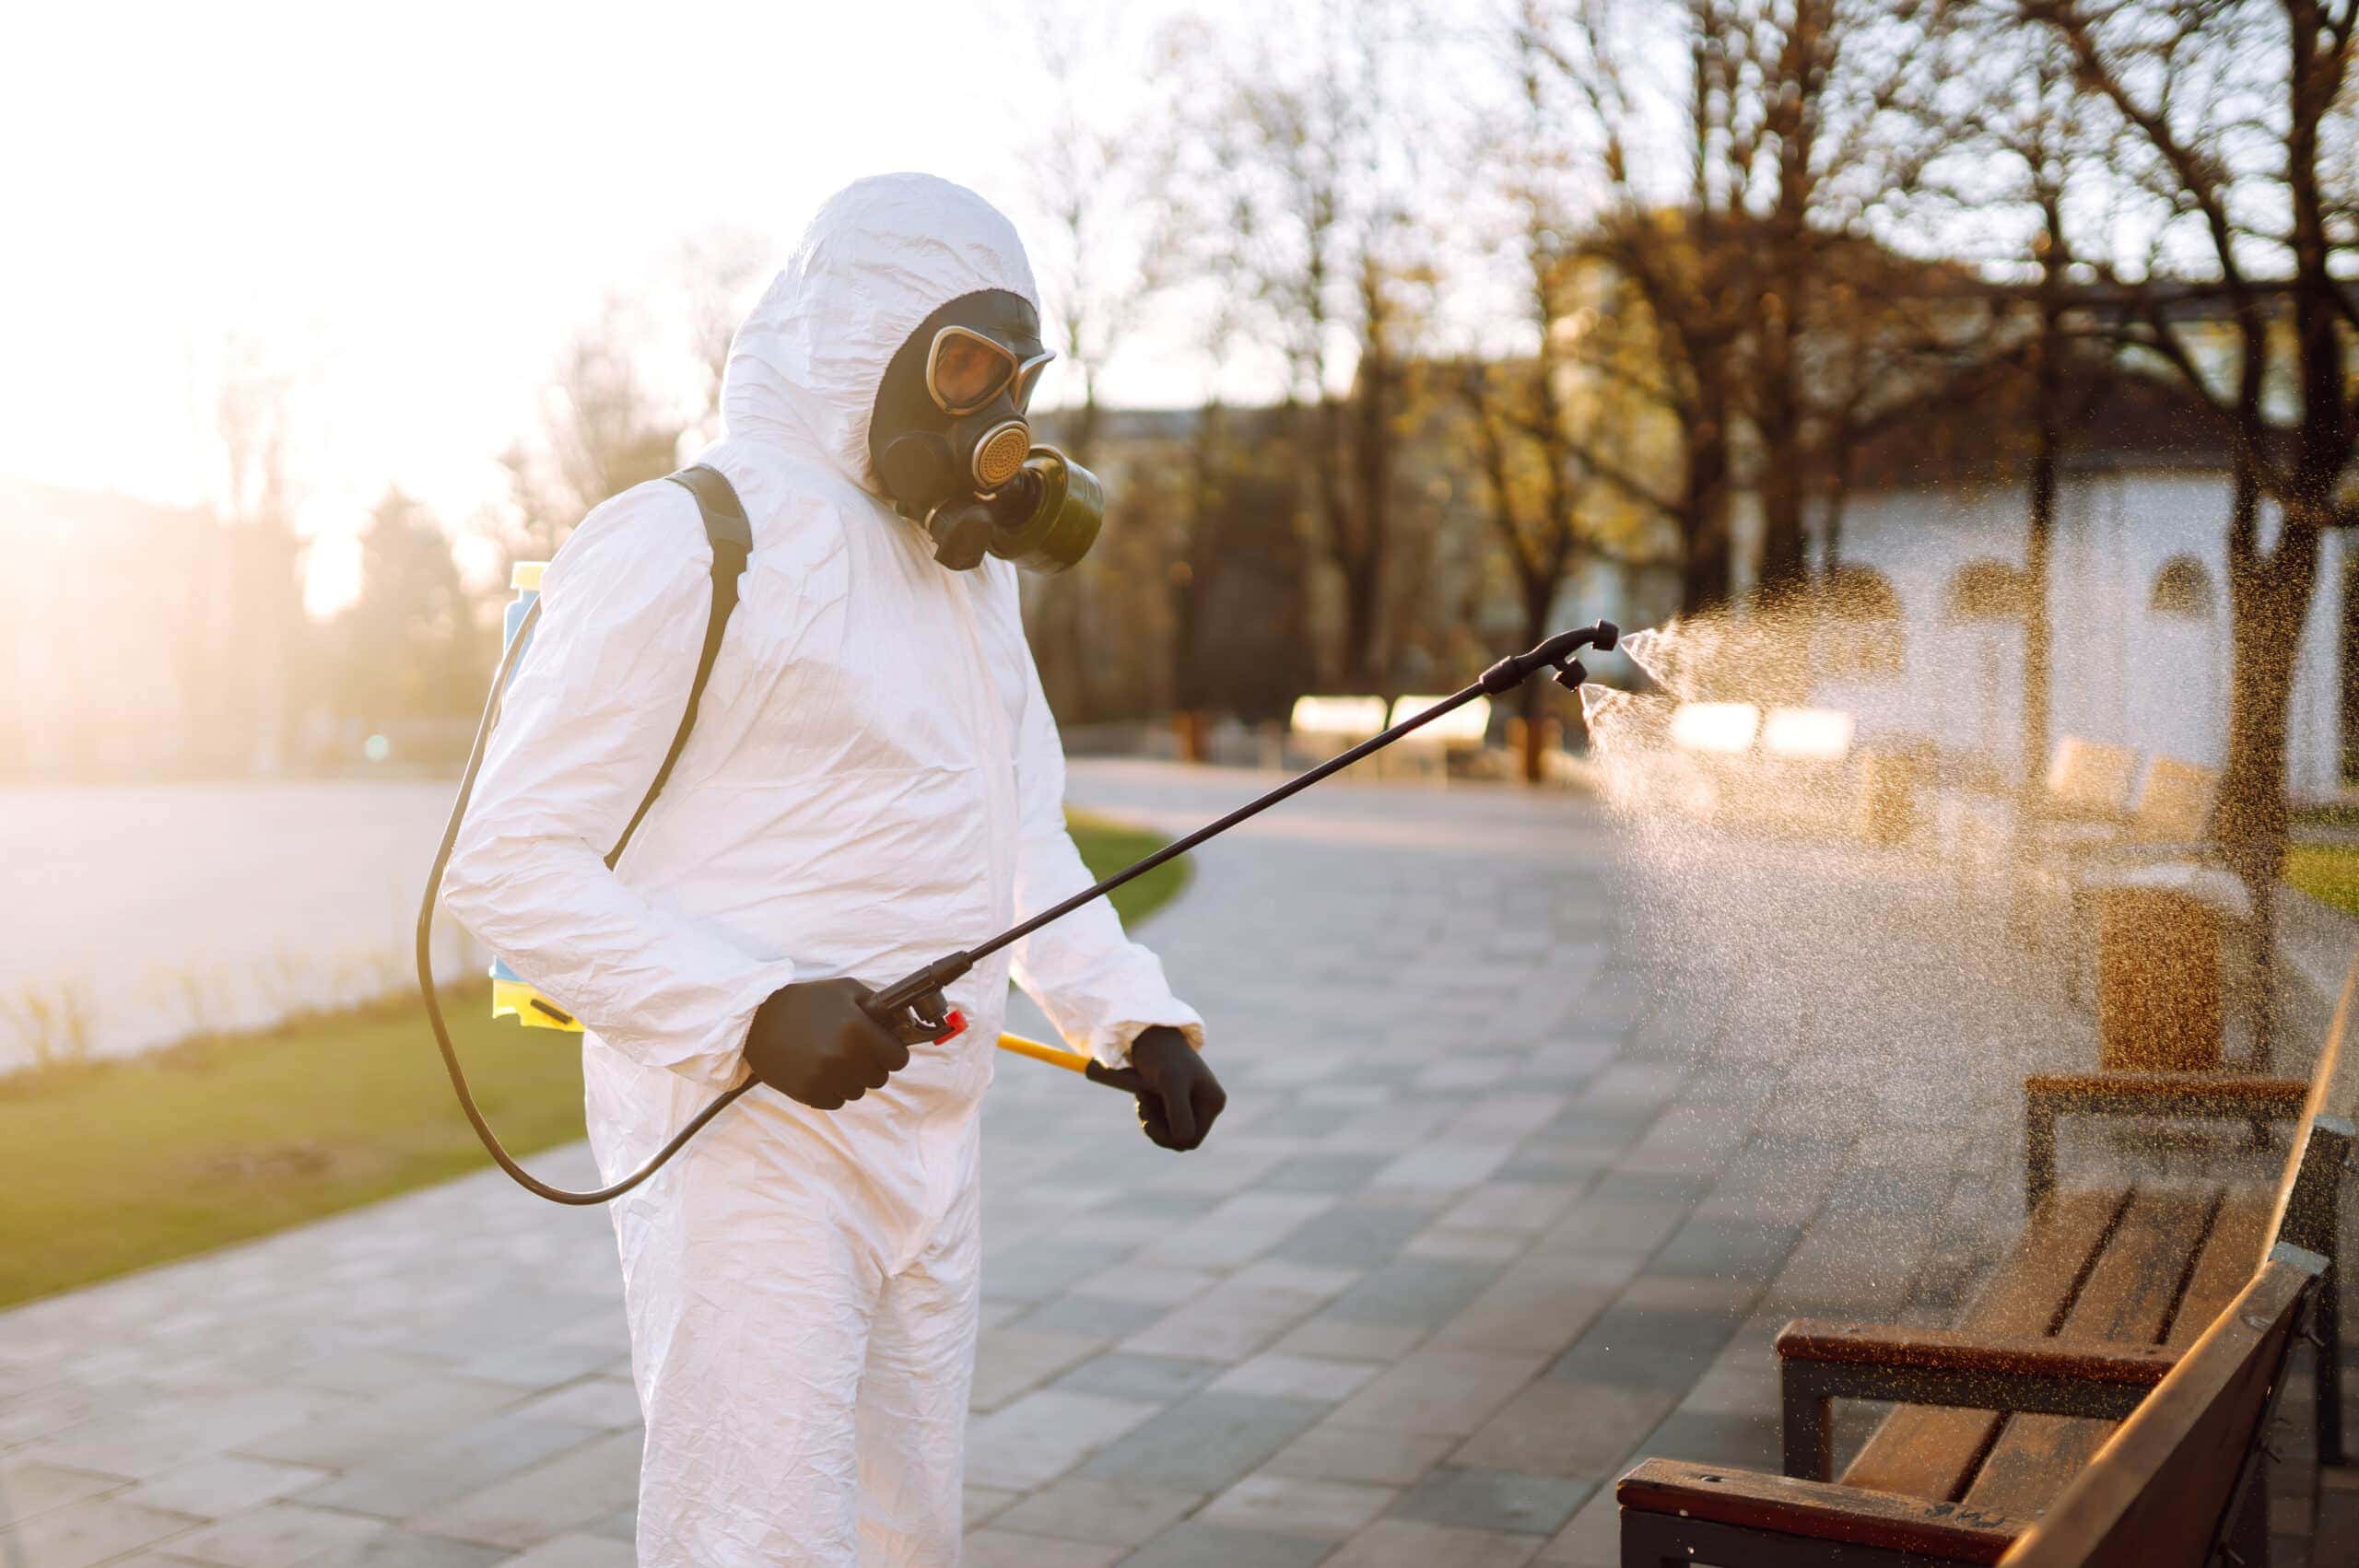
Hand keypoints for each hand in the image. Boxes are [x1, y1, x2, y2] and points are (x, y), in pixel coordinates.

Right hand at [742, 978, 911, 1110]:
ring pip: (859, 1091)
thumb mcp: (846, 990)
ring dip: (851, 1078)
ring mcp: (824, 1077)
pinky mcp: (808, 1093)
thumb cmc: (806, 1002)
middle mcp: (843, 1056)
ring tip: (832, 1058)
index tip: (882, 1047)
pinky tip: (820, 1071)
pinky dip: (833, 1090)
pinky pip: (837, 1102)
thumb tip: (903, 1024)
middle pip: (880, 1078)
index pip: (899, 1059)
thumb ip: (878, 1006)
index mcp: (857, 1029)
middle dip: (872, 1064)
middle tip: (853, 1050)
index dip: (892, 1052)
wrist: (758, 1021)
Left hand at [1120, 1026, 1225, 1151]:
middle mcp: (1206, 1105)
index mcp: (1213, 1102)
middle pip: (1179, 1139)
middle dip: (1158, 1127)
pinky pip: (1163, 1121)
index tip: (1147, 1121)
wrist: (1149, 1032)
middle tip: (1142, 1105)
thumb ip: (1179, 1112)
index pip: (1190, 1139)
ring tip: (1143, 1096)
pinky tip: (1143, 1094)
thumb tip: (1184, 1141)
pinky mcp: (1177, 1099)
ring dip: (1151, 1119)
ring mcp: (1192, 1103)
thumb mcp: (1170, 1082)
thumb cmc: (1162, 1055)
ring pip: (1169, 1132)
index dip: (1167, 1136)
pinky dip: (1149, 1112)